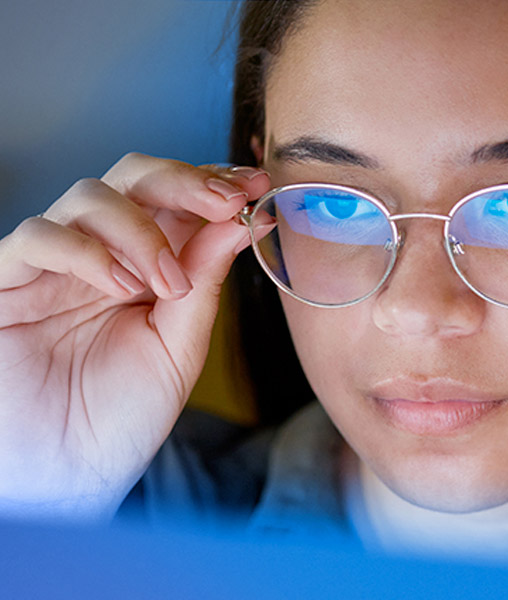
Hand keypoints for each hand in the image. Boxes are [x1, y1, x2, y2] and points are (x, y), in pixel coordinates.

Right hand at [0, 154, 269, 520]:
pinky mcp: (6, 282)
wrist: (67, 476)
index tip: (255, 187)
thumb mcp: (179, 348)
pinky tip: (122, 286)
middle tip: (225, 202)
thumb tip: (237, 223)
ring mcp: (53, 265)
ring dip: (141, 227)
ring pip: (89, 196)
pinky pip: (38, 237)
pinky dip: (87, 252)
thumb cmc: (122, 416)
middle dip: (184, 180)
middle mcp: (102, 254)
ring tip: (167, 280)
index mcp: (148, 264)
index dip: (213, 183)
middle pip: (134, 177)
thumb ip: (203, 283)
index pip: (177, 199)